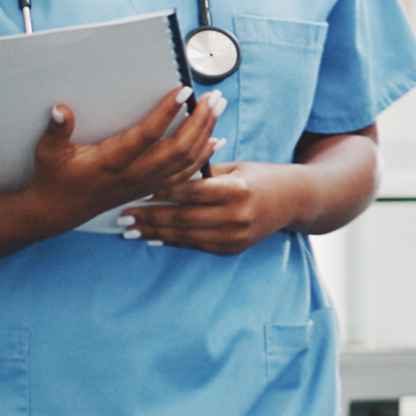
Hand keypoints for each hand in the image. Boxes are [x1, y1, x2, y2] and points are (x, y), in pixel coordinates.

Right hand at [26, 88, 220, 233]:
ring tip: (218, 108)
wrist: (57, 212)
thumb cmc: (53, 177)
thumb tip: (60, 109)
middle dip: (200, 122)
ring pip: (185, 162)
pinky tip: (216, 140)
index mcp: (110, 162)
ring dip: (206, 134)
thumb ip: (56, 130)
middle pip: (177, 149)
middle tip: (214, 97)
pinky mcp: (149, 187)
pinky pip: (184, 175)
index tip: (183, 92)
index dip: (166, 114)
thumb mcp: (47, 152)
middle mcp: (132, 174)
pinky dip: (203, 158)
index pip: (145, 136)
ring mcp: (144, 183)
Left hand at [122, 163, 296, 255]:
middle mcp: (237, 216)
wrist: (292, 200)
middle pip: (184, 217)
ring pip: (186, 235)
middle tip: (123, 216)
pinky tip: (153, 239)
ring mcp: (236, 236)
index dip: (161, 192)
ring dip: (155, 234)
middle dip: (150, 218)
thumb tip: (163, 171)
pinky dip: (173, 242)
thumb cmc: (258, 176)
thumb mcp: (234, 166)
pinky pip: (197, 245)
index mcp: (237, 189)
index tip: (135, 191)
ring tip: (130, 231)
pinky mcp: (234, 248)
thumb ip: (202, 171)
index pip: (191, 191)